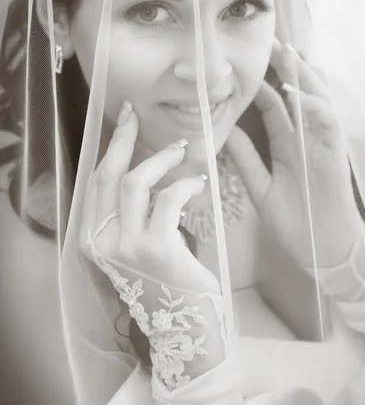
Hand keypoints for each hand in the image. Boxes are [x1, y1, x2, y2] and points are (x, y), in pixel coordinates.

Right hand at [80, 103, 219, 295]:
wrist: (183, 323)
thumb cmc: (162, 277)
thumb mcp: (135, 243)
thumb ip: (129, 211)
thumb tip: (141, 164)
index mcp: (93, 237)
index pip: (97, 180)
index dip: (111, 145)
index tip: (123, 118)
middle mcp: (102, 240)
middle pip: (109, 174)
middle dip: (123, 138)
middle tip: (136, 116)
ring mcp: (127, 246)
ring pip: (136, 182)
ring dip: (160, 160)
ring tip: (181, 150)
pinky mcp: (156, 249)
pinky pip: (168, 199)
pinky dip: (184, 184)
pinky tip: (197, 182)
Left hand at [227, 41, 363, 268]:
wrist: (321, 249)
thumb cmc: (294, 220)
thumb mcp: (261, 187)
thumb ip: (246, 159)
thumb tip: (225, 132)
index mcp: (288, 144)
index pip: (276, 106)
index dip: (263, 85)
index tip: (246, 66)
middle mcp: (305, 138)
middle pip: (296, 95)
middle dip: (286, 68)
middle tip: (271, 43)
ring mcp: (321, 143)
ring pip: (315, 100)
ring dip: (303, 76)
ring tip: (288, 53)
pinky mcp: (334, 153)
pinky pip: (326, 121)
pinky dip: (312, 105)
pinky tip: (296, 92)